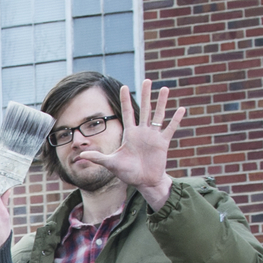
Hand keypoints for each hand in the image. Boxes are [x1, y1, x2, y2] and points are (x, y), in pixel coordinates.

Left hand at [74, 77, 183, 209]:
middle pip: (144, 109)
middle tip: (147, 80)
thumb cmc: (127, 173)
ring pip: (158, 115)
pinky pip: (170, 128)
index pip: (127, 113)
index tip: (124, 86)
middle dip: (145, 95)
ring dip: (161, 102)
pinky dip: (176, 119)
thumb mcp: (111, 163)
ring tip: (165, 88)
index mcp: (130, 134)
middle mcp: (142, 132)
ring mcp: (153, 136)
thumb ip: (98, 157)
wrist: (144, 182)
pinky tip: (182, 108)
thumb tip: (81, 155)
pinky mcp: (163, 143)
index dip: (125, 100)